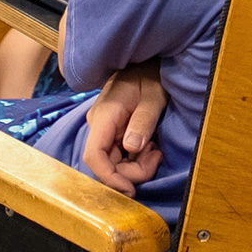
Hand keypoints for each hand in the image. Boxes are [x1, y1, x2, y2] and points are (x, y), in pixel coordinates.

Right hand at [81, 61, 166, 195]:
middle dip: (132, 171)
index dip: (110, 177)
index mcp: (104, 116)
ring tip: (156, 149)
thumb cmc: (151, 74)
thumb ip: (143, 122)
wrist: (147, 62)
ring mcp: (105, 129)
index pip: (95, 156)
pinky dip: (136, 157)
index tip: (130, 189)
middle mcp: (99, 125)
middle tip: (157, 158)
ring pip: (115, 161)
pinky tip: (150, 146)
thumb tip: (132, 149)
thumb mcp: (153, 96)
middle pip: (107, 163)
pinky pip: (120, 153)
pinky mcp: (113, 131)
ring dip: (136, 164)